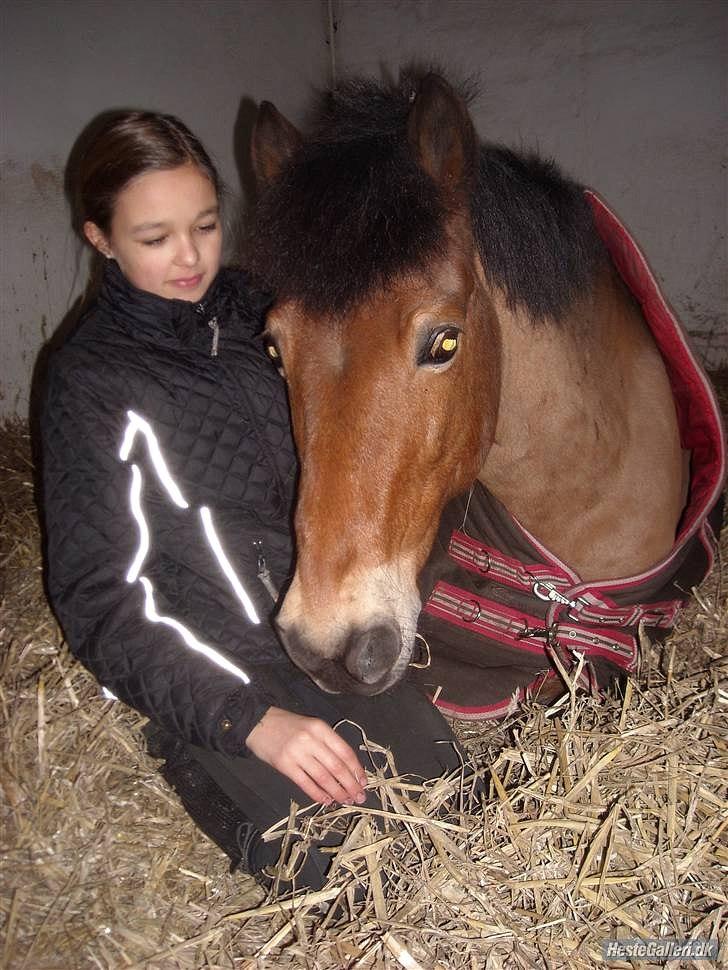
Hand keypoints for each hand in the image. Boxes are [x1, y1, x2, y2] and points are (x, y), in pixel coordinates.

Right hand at [246, 707, 366, 806]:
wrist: (258, 723)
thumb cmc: (289, 725)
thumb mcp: (312, 727)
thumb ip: (328, 743)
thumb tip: (348, 768)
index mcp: (321, 728)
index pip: (344, 752)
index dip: (356, 769)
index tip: (364, 782)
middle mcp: (311, 740)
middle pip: (336, 767)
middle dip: (350, 784)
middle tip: (359, 797)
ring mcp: (297, 753)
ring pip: (323, 777)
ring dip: (337, 792)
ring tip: (345, 801)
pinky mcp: (284, 765)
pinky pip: (305, 783)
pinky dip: (318, 794)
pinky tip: (326, 801)